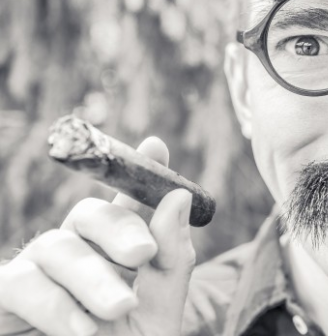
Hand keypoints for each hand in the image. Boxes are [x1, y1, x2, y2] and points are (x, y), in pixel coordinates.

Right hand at [0, 137, 196, 335]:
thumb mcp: (158, 312)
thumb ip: (170, 258)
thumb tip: (175, 196)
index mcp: (115, 253)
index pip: (126, 205)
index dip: (137, 172)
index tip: (157, 145)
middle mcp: (76, 254)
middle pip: (90, 214)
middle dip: (118, 229)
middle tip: (142, 256)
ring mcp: (38, 273)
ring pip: (59, 248)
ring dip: (92, 278)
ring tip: (119, 311)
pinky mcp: (6, 299)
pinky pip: (21, 285)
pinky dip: (54, 305)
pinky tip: (81, 329)